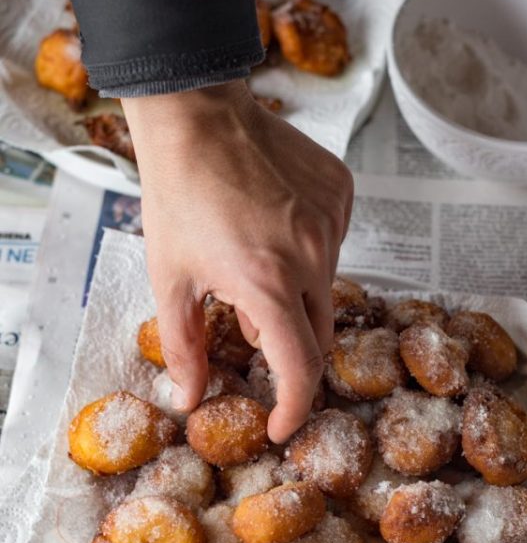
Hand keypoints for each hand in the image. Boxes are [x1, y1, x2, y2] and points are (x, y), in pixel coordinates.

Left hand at [122, 81, 352, 442]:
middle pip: (318, 333)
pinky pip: (333, 245)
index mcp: (266, 283)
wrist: (196, 117)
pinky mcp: (341, 194)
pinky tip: (273, 228)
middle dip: (288, 344)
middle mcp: (310, 255)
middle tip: (247, 323)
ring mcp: (331, 221)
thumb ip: (184, 348)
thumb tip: (190, 399)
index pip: (300, 367)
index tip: (282, 425)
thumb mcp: (170, 280)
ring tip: (252, 260)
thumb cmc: (177, 195)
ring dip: (295, 294)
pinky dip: (307, 254)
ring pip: (325, 287)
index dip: (294, 408)